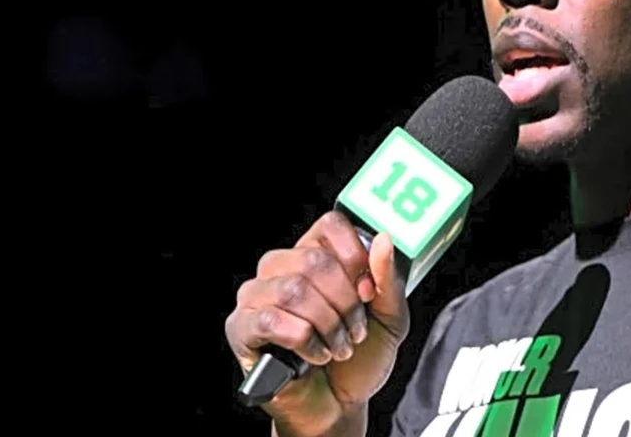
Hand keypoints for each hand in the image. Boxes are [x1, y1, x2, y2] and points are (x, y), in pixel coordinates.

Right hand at [225, 211, 409, 435]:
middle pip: (313, 259)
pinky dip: (304, 341)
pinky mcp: (241, 327)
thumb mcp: (389, 319)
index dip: (355, 256)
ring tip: (338, 347)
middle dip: (345, 301)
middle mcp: (280, 268)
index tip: (367, 291)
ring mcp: (256, 296)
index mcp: (314, 255)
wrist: (339, 405)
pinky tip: (315, 355)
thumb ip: (388, 280)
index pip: (329, 226)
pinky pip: (269, 320)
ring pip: (293, 288)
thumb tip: (384, 240)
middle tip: (355, 330)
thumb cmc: (359, 359)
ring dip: (327, 324)